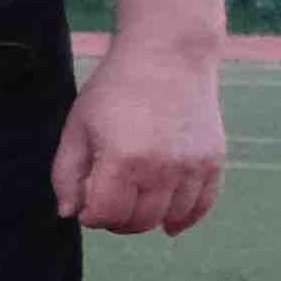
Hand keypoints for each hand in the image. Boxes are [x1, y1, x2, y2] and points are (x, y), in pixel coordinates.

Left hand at [54, 35, 227, 236]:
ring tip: (134, 204)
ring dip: (147, 220)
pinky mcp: (213, 160)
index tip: (86, 206)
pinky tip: (170, 224)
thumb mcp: (77, 127)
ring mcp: (192, 166)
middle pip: (137, 221)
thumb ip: (67, 174)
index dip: (91, 217)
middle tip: (107, 205)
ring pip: (169, 218)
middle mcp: (162, 168)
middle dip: (116, 221)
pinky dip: (184, 219)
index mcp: (122, 160)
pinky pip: (202, 205)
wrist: (168, 56)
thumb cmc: (115, 90)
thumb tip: (69, 213)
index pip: (106, 215)